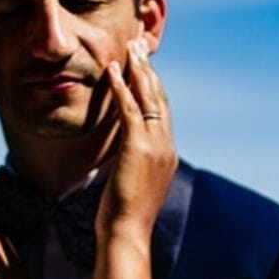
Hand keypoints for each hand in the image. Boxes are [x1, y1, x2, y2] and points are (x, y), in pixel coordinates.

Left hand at [96, 39, 177, 242]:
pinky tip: (112, 71)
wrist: (127, 232)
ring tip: (129, 49)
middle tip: (140, 46)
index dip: (154, 88)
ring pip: (150, 99)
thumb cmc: (124, 217)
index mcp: (167, 155)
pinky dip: (121, 87)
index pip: (162, 113)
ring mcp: (156, 146)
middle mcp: (166, 147)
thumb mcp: (133, 185)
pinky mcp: (139, 147)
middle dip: (150, 71)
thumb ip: (133, 166)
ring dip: (138, 71)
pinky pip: (130, 109)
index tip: (144, 68)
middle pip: (160, 99)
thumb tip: (124, 161)